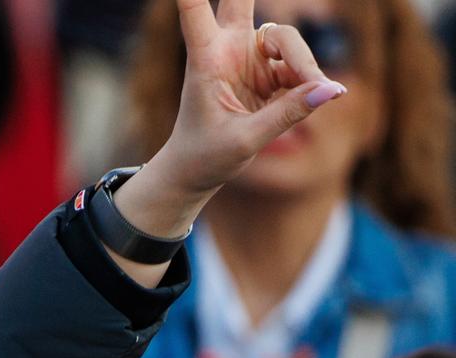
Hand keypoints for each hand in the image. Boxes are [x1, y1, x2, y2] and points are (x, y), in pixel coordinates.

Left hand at [114, 1, 345, 256]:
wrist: (197, 171)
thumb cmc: (205, 155)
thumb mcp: (243, 141)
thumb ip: (286, 115)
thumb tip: (331, 90)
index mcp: (204, 61)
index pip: (195, 17)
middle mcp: (227, 50)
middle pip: (243, 1)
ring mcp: (250, 57)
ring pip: (288, 39)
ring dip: (304, 64)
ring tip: (313, 92)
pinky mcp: (270, 70)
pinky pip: (301, 65)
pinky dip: (310, 80)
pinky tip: (314, 94)